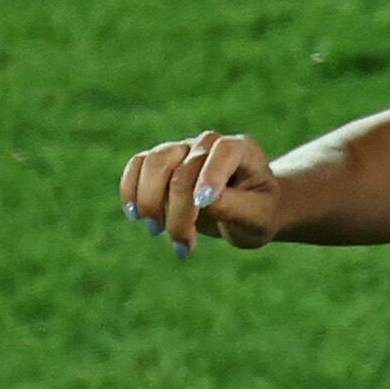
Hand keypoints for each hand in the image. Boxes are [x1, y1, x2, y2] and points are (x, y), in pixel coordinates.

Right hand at [115, 129, 286, 256]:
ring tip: (156, 231)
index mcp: (242, 150)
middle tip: (182, 244)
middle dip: (178, 210)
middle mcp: (210, 144)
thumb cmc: (257, 213)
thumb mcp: (257, 217)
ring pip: (155, 163)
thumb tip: (200, 200)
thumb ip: (233, 206)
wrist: (248, 211)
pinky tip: (136, 216)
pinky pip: (138, 166)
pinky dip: (131, 190)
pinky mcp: (162, 162)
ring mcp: (183, 149)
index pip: (224, 152)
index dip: (211, 175)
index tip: (204, 205)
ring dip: (151, 201)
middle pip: (183, 167)